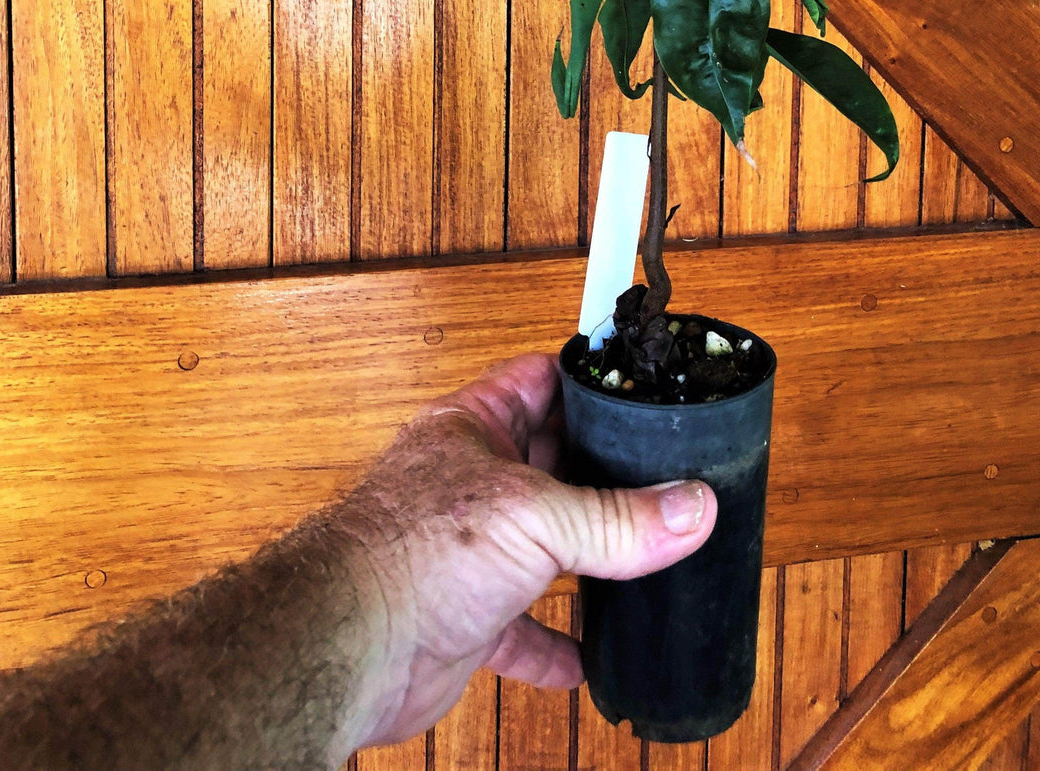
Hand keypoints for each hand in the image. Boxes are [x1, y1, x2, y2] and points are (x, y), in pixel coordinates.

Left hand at [343, 352, 716, 748]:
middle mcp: (470, 484)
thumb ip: (616, 520)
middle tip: (662, 475)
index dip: (587, 379)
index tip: (642, 385)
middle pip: (550, 463)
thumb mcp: (534, 518)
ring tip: (644, 556)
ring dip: (586, 558)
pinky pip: (523, 629)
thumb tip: (692, 509)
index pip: (539, 380)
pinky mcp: (465, 617)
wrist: (347, 650)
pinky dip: (558, 645)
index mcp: (473, 429)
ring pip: (541, 545)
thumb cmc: (409, 555)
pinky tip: (591, 660)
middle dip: (600, 473)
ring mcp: (467, 552)